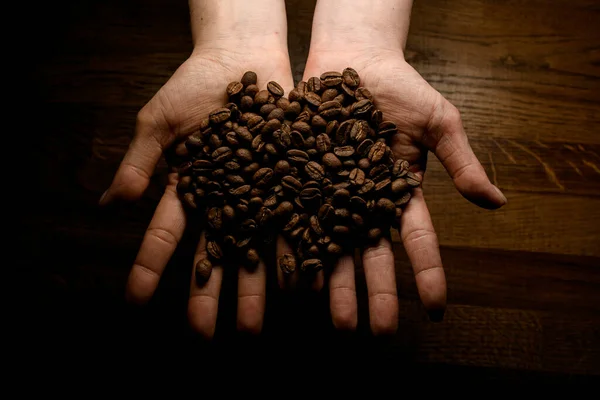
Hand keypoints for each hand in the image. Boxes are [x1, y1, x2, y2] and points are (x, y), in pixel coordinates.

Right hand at [100, 0, 293, 338]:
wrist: (241, 60)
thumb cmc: (193, 87)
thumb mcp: (159, 121)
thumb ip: (139, 162)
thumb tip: (111, 205)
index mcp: (190, 190)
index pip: (166, 235)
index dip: (148, 266)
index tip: (133, 300)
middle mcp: (225, 200)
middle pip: (214, 252)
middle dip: (207, 293)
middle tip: (204, 333)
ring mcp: (258, 193)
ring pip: (255, 246)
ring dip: (253, 287)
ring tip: (251, 325)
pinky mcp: (290, 181)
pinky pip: (295, 218)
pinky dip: (297, 247)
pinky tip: (299, 281)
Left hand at [300, 0, 506, 333]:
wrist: (352, 60)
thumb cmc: (401, 89)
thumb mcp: (439, 122)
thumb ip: (461, 163)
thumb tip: (497, 203)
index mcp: (400, 192)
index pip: (418, 241)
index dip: (428, 274)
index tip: (436, 308)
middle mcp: (364, 201)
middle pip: (371, 254)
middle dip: (375, 293)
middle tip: (376, 332)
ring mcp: (331, 193)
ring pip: (333, 246)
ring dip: (336, 285)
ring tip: (337, 322)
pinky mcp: (300, 179)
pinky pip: (297, 217)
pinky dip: (296, 246)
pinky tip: (295, 278)